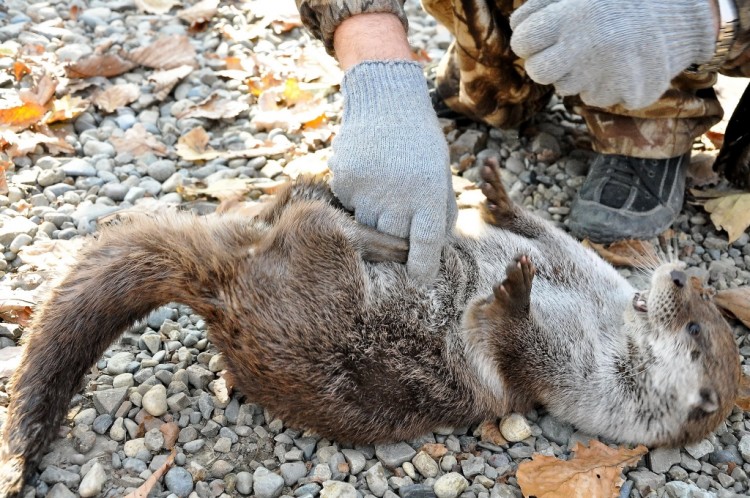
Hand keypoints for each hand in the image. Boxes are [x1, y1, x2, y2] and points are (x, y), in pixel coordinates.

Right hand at [330, 60, 457, 283]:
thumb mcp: (440, 173)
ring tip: (384, 187)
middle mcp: (397, 196)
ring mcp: (367, 190)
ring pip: (367, 225)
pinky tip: (368, 173)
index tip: (419, 280)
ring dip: (375, 216)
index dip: (422, 267)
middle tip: (398, 216)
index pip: (425, 244)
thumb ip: (440, 211)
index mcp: (428, 194)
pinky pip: (349, 205)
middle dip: (396, 237)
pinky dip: (357, 197)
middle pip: (392, 240)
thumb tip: (433, 249)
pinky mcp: (343, 182)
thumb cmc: (420, 142)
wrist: (385, 101)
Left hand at [509, 0, 716, 108]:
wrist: (686, 11)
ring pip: (564, 86)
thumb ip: (548, 4)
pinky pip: (593, 95)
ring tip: (598, 50)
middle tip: (562, 50)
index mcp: (569, 18)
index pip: (522, 42)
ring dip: (574, 72)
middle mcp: (581, 49)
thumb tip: (519, 22)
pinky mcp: (619, 94)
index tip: (538, 36)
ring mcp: (600, 75)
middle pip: (538, 71)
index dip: (527, 40)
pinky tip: (617, 64)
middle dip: (543, 62)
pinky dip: (600, 83)